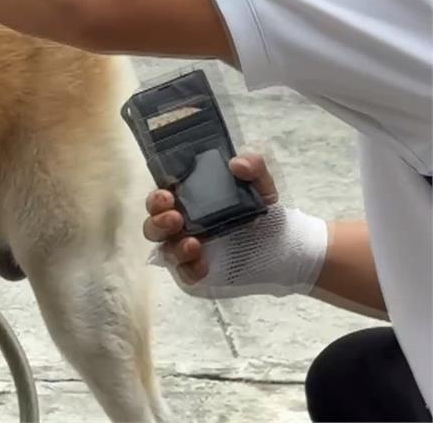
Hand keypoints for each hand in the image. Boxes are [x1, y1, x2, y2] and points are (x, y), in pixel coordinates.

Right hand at [143, 153, 327, 298]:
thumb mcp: (262, 183)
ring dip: (173, 247)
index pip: (160, 198)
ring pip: (164, 251)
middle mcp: (182, 226)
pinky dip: (190, 270)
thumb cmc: (264, 211)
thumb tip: (236, 164)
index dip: (157, 197)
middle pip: (153, 225)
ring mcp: (188, 250)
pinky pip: (184, 274)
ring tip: (193, 244)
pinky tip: (204, 264)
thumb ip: (254, 165)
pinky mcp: (198, 272)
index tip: (168, 194)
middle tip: (174, 218)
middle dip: (157, 221)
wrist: (286, 245)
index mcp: (188, 202)